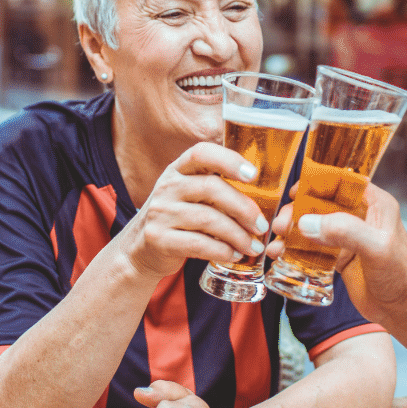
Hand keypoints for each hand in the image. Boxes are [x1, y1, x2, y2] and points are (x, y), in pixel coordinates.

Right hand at [114, 142, 269, 278]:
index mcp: (178, 169)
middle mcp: (167, 186)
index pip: (201, 153)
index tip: (252, 174)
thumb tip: (266, 189)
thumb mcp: (189, 194)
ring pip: (208, 218)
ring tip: (253, 245)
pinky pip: (198, 243)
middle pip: (211, 188)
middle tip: (261, 225)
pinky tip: (234, 254)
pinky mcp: (158, 239)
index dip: (228, 160)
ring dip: (237, 235)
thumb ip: (216, 186)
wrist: (140, 248)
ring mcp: (160, 212)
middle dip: (242, 207)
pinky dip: (222, 250)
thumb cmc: (178, 218)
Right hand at [268, 184, 406, 325]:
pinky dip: (296, 250)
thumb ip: (344, 231)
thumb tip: (307, 222)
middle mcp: (360, 216)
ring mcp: (348, 237)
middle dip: (297, 212)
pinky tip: (281, 256)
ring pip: (313, 225)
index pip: (341, 183)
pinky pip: (313, 247)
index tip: (293, 193)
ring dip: (292, 232)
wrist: (404, 310)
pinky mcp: (339, 256)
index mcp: (375, 205)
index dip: (316, 183)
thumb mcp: (376, 249)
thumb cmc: (401, 277)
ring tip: (276, 245)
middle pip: (320, 204)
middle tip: (279, 225)